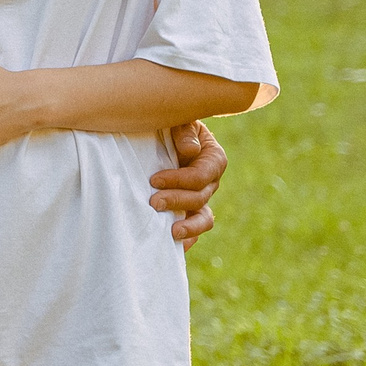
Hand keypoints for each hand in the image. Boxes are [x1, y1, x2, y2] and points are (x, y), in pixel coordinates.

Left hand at [151, 119, 225, 248]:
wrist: (158, 135)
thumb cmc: (168, 124)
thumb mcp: (177, 119)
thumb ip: (185, 131)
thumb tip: (190, 151)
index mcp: (212, 158)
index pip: (203, 174)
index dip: (181, 180)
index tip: (154, 180)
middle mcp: (210, 181)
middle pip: (200, 197)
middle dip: (177, 201)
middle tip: (153, 202)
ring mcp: (200, 198)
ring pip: (204, 218)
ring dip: (189, 227)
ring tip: (171, 232)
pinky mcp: (188, 210)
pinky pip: (194, 229)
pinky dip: (187, 239)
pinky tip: (172, 246)